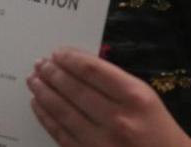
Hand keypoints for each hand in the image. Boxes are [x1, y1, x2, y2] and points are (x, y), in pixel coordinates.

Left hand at [27, 47, 190, 146]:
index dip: (70, 59)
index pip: (92, 71)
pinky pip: (61, 134)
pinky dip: (46, 117)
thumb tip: (76, 64)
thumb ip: (114, 80)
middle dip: (52, 74)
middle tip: (40, 64)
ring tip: (34, 80)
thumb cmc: (156, 127)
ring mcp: (103, 142)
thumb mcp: (144, 96)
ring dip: (44, 93)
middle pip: (74, 89)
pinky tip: (38, 104)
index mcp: (134, 97)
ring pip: (63, 111)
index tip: (57, 52)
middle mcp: (118, 119)